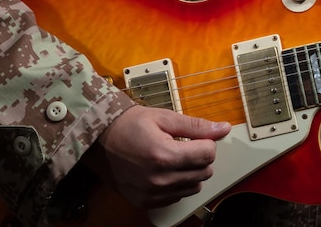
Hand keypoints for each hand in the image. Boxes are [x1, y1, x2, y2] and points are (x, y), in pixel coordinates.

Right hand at [86, 105, 230, 208]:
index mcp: (164, 156)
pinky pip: (177, 196)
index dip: (206, 143)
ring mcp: (152, 194)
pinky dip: (177, 184)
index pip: (208, 154)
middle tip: (183, 145)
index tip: (194, 137)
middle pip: (204, 172)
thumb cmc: (128, 125)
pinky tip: (164, 170)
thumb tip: (223, 128)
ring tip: (172, 157)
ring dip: (190, 172)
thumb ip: (196, 126)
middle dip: (200, 157)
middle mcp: (159, 179)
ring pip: (193, 187)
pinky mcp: (146, 202)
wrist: (97, 140)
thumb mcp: (163, 118)